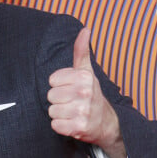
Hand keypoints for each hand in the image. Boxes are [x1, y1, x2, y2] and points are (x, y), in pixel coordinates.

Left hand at [47, 27, 123, 157]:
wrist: (106, 122)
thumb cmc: (91, 94)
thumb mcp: (86, 71)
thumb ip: (81, 51)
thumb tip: (85, 29)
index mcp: (84, 77)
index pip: (52, 80)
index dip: (59, 85)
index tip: (71, 88)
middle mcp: (85, 93)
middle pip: (50, 96)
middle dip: (59, 100)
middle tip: (72, 102)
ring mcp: (82, 111)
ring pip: (52, 111)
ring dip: (60, 114)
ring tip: (72, 112)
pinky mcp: (78, 128)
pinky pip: (55, 125)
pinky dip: (61, 126)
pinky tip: (72, 122)